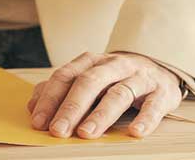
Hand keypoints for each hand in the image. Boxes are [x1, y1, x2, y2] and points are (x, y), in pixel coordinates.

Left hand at [27, 52, 182, 138]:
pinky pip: (153, 105)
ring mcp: (138, 76)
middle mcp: (113, 65)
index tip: (38, 122)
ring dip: (101, 115)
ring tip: (86, 134)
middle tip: (58, 131)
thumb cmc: (115, 78)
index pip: (65, 76)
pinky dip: (145, 119)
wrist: (159, 68)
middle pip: (89, 83)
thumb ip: (60, 90)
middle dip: (71, 108)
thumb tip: (32, 107)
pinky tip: (135, 132)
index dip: (50, 99)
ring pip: (118, 93)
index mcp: (90, 61)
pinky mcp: (161, 91)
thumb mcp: (87, 78)